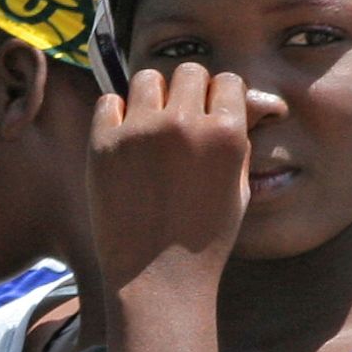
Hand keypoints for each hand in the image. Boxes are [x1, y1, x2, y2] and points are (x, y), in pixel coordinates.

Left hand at [87, 64, 252, 292]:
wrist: (156, 280)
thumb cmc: (203, 239)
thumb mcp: (239, 188)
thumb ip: (239, 139)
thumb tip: (247, 100)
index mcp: (226, 133)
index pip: (226, 79)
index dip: (219, 97)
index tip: (209, 116)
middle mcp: (184, 124)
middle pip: (188, 71)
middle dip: (187, 91)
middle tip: (180, 121)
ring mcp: (141, 131)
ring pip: (147, 78)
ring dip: (152, 96)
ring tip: (151, 128)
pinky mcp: (104, 145)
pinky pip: (109, 101)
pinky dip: (117, 114)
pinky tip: (125, 141)